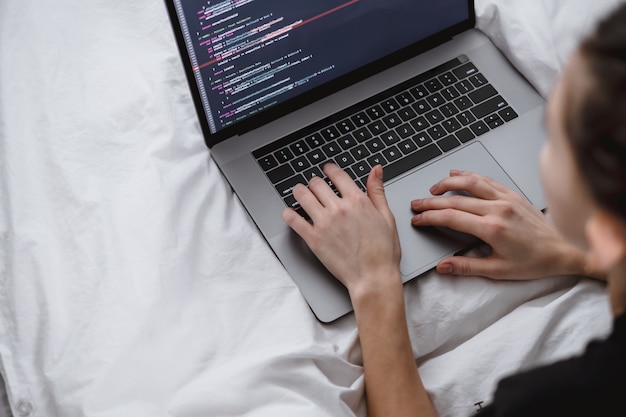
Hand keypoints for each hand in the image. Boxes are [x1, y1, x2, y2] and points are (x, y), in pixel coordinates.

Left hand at [282, 164, 401, 297]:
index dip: (329, 170)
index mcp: (357, 201)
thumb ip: (377, 191)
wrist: (373, 277)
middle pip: (317, 184)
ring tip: (299, 192)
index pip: (337, 175)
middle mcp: (338, 208)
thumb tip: (376, 170)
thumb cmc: (383, 252)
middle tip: (313, 185)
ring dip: (299, 191)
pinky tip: (289, 213)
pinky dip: (288, 214)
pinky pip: (293, 220)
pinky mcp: (313, 239)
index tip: (326, 170)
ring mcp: (324, 223)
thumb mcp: (387, 217)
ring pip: (302, 196)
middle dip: (314, 182)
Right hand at [410, 170, 587, 279]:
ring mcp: (506, 198)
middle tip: (416, 204)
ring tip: (433, 188)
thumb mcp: (498, 271)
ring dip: (448, 183)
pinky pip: (487, 179)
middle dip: (431, 202)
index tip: (418, 219)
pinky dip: (469, 175)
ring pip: (470, 183)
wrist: (565, 250)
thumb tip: (442, 267)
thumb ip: (467, 267)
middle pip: (455, 200)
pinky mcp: (513, 194)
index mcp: (492, 228)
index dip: (430, 217)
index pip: (451, 218)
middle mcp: (498, 209)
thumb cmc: (535, 262)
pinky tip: (458, 174)